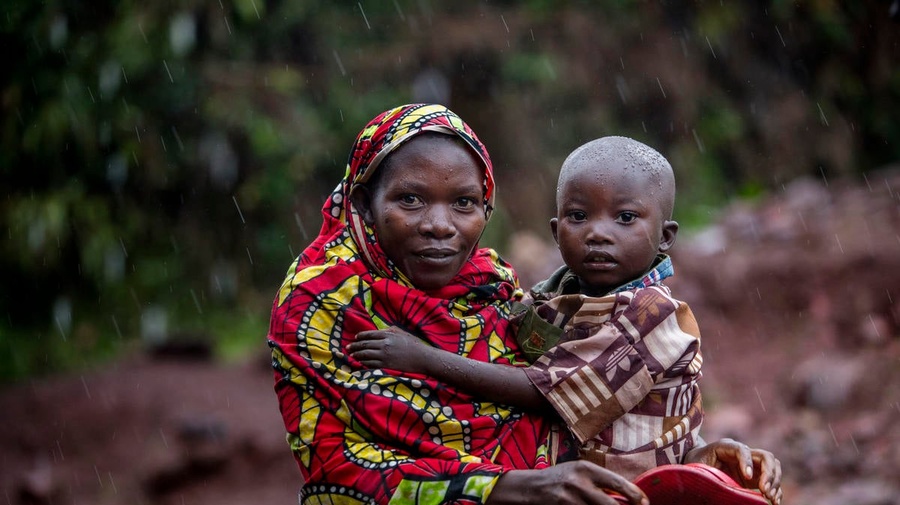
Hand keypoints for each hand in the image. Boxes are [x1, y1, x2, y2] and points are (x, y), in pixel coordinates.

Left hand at [347, 326, 430, 372]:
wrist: (422, 358)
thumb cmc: (413, 344)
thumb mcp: (401, 333)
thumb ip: (389, 330)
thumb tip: (378, 330)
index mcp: (387, 334)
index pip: (369, 334)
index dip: (360, 336)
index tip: (355, 337)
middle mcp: (384, 344)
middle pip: (365, 344)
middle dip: (355, 346)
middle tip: (348, 347)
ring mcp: (384, 355)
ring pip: (365, 355)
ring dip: (357, 355)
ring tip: (352, 355)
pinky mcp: (386, 365)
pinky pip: (371, 364)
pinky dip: (364, 363)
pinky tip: (360, 363)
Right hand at [486, 460, 646, 504]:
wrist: (530, 487)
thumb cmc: (560, 478)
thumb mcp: (580, 472)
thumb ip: (601, 482)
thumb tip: (629, 497)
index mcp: (586, 468)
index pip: (618, 483)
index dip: (635, 496)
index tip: (645, 503)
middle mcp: (578, 483)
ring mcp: (569, 499)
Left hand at [684, 438, 782, 503]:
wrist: (696, 465)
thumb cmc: (695, 465)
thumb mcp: (698, 467)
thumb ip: (709, 474)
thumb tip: (720, 486)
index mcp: (725, 447)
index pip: (741, 449)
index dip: (746, 462)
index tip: (747, 477)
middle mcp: (742, 453)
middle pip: (765, 456)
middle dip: (769, 473)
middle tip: (764, 490)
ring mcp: (750, 463)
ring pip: (773, 465)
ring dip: (775, 481)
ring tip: (771, 497)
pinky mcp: (755, 475)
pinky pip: (772, 479)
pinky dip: (776, 489)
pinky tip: (774, 500)